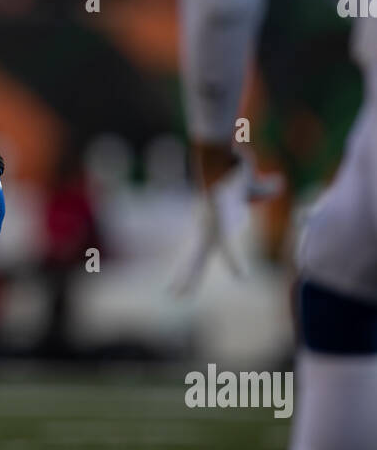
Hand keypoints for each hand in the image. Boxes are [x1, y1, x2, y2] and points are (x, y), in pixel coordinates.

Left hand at [170, 148, 283, 294]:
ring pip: (198, 257)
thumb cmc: (234, 168)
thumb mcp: (252, 186)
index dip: (188, 268)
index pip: (197, 252)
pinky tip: (241, 277)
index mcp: (211, 225)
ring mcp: (211, 226)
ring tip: (181, 295)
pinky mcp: (221, 221)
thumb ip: (264, 189)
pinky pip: (231, 246)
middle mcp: (206, 227)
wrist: (223, 153)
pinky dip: (236, 261)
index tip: (176, 284)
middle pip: (193, 257)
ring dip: (190, 276)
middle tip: (171, 294)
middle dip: (184, 276)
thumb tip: (279, 184)